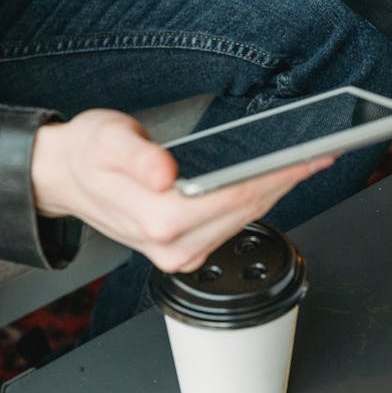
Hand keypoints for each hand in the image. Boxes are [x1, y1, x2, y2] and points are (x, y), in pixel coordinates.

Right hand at [31, 109, 333, 271]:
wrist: (68, 175)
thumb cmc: (88, 153)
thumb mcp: (106, 139)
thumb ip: (136, 156)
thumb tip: (164, 173)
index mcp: (156, 220)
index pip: (232, 197)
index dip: (272, 177)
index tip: (305, 158)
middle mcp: (172, 246)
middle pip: (246, 211)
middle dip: (286, 181)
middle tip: (322, 154)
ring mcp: (180, 253)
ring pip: (246, 220)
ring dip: (279, 191)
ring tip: (308, 163)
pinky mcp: (186, 249)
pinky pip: (234, 224)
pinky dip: (259, 200)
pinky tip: (275, 179)